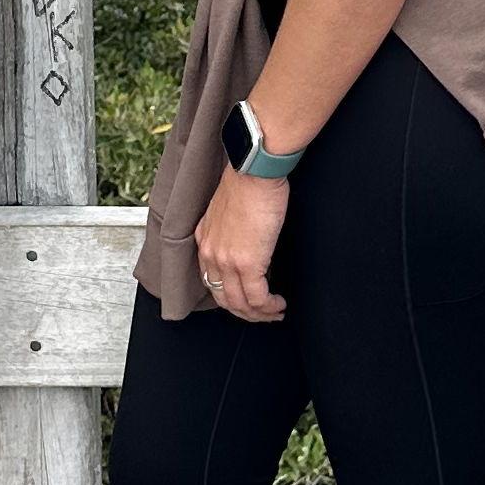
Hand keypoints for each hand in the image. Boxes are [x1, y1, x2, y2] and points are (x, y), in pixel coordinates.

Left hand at [195, 160, 291, 320]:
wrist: (254, 170)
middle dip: (244, 312)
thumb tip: (250, 241)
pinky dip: (269, 307)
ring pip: (240, 304)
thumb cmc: (249, 179)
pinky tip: (279, 304)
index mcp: (205, 239)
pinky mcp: (248, 264)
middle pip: (223, 298)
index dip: (230, 295)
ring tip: (274, 312)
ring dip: (259, 314)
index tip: (246, 299)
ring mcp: (227, 261)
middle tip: (262, 314)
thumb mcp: (229, 208)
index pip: (212, 280)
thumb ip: (233, 228)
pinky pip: (257, 298)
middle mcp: (211, 254)